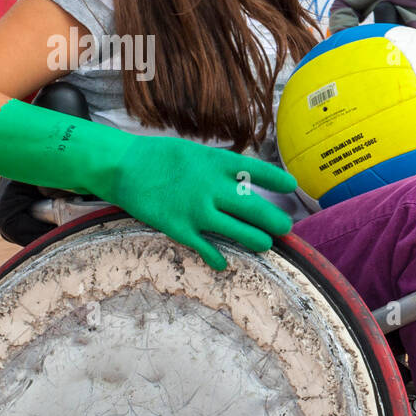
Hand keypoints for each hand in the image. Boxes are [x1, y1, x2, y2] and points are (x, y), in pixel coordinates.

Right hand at [109, 136, 296, 269]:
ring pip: (237, 231)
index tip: (292, 186)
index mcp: (217, 163)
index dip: (277, 180)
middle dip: (274, 220)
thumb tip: (248, 179)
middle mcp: (211, 187)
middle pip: (254, 208)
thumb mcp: (198, 152)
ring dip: (256, 240)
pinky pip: (206, 248)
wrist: (123, 167)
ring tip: (266, 245)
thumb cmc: (163, 157)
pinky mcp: (179, 228)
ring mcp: (196, 210)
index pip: (257, 171)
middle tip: (286, 228)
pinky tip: (225, 263)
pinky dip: (217, 258)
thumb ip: (222, 167)